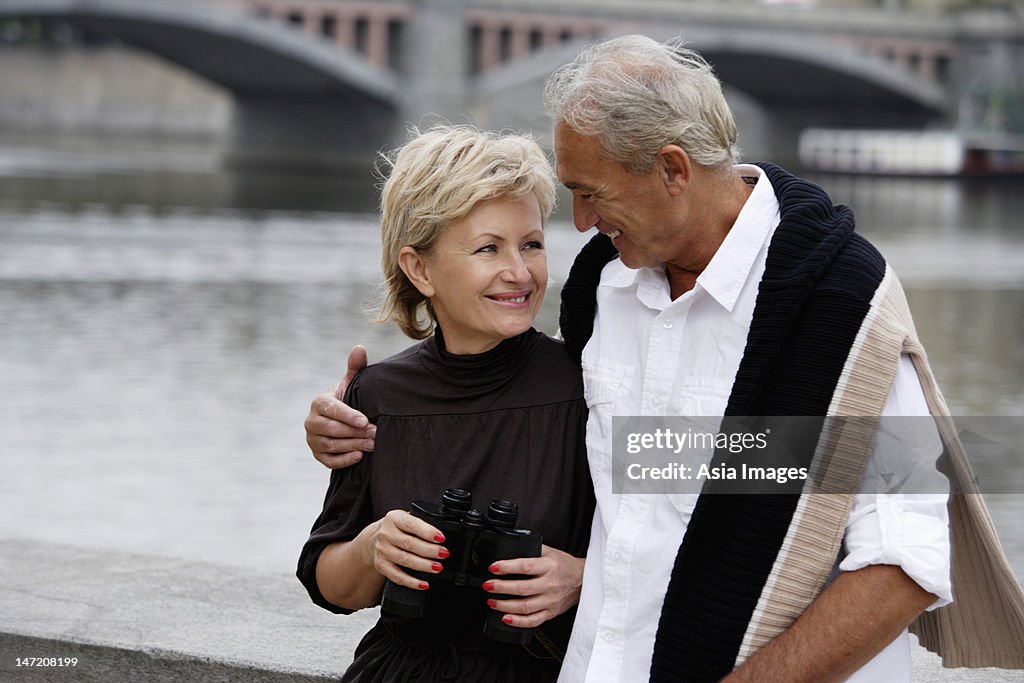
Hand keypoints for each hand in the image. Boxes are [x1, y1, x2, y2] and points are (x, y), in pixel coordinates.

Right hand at [305, 345, 374, 468]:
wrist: (340, 421)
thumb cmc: (348, 400)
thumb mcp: (351, 385)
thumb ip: (355, 368)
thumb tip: (360, 348)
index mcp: (320, 402)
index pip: (332, 410)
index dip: (348, 416)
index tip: (365, 420)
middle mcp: (311, 421)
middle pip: (332, 430)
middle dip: (355, 432)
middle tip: (376, 434)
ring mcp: (312, 439)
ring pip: (331, 445)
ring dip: (353, 445)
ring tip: (373, 445)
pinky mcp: (317, 455)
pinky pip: (328, 461)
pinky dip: (344, 460)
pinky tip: (359, 456)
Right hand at [363, 510, 449, 589]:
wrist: (373, 538)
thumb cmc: (396, 528)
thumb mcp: (405, 518)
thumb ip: (420, 524)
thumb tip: (440, 537)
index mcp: (394, 518)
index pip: (411, 524)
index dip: (427, 532)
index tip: (441, 538)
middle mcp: (386, 534)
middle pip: (409, 544)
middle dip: (429, 550)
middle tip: (444, 553)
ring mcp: (382, 550)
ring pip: (405, 560)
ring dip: (424, 565)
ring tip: (438, 567)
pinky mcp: (381, 565)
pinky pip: (397, 577)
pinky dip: (411, 582)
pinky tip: (423, 584)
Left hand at [483, 545, 584, 627]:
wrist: (583, 580)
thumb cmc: (564, 565)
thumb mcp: (550, 552)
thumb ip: (531, 550)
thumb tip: (509, 547)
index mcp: (549, 566)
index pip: (525, 567)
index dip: (507, 567)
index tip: (493, 567)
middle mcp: (550, 584)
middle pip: (522, 588)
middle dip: (501, 588)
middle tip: (487, 586)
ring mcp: (551, 600)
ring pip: (525, 606)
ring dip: (505, 605)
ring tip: (491, 601)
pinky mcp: (551, 613)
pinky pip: (533, 620)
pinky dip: (518, 621)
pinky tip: (505, 618)